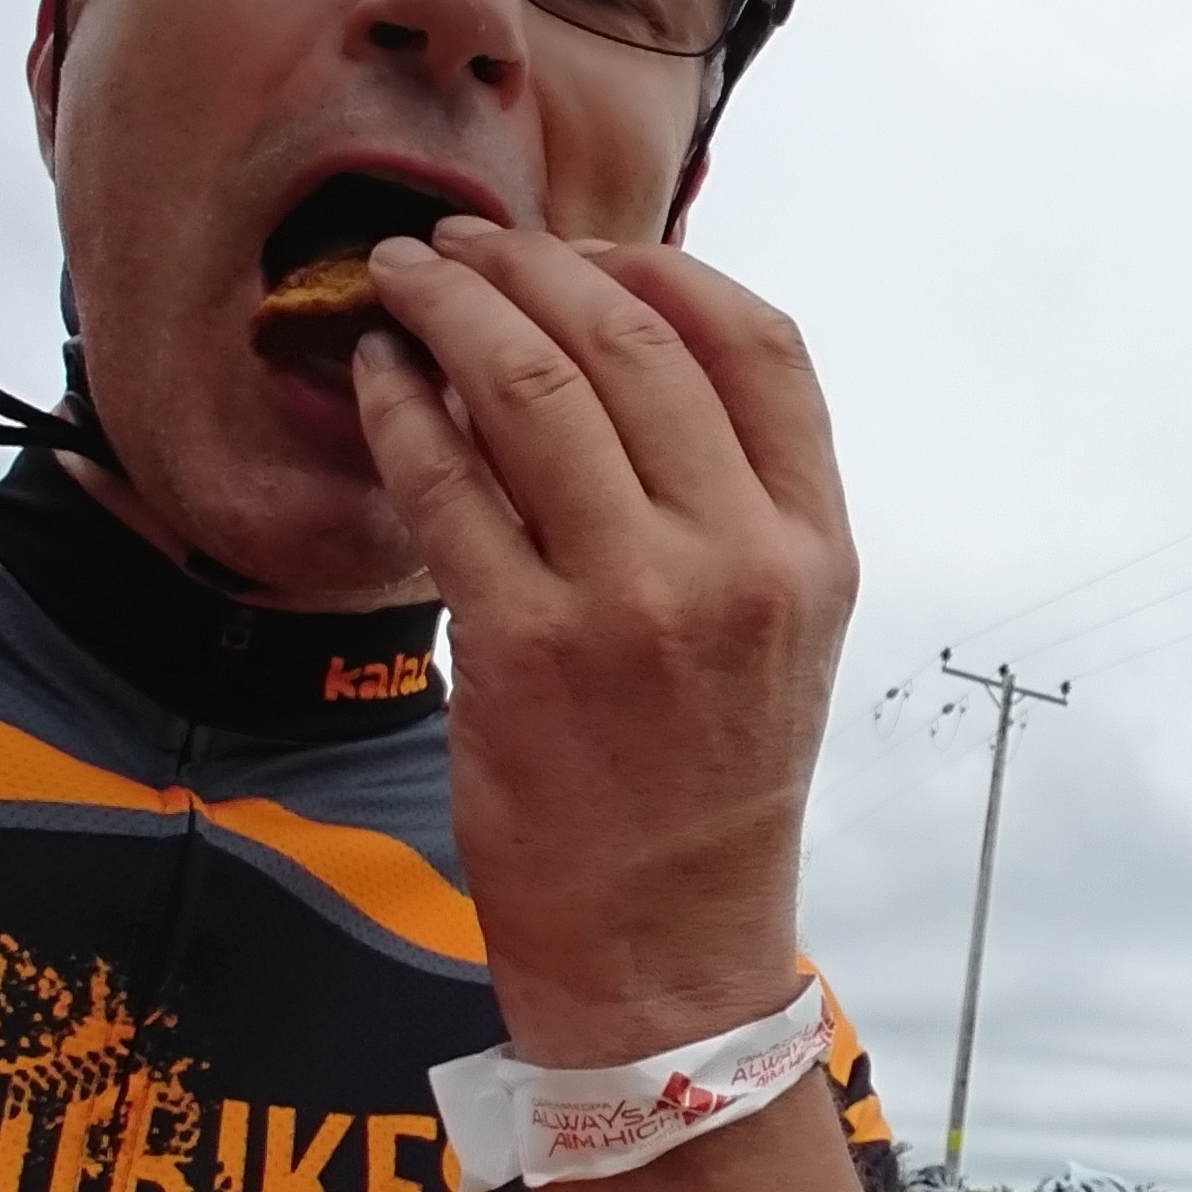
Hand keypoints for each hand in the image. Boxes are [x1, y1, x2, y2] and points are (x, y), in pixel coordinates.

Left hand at [351, 217, 854, 1063]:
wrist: (666, 947)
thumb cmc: (704, 783)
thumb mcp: (777, 632)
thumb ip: (733, 498)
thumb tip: (608, 343)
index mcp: (813, 547)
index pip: (760, 343)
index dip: (661, 267)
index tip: (585, 252)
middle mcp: (739, 563)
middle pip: (632, 340)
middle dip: (530, 263)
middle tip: (461, 244)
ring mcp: (634, 604)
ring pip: (532, 387)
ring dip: (452, 310)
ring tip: (405, 285)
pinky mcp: (525, 650)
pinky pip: (447, 484)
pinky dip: (402, 411)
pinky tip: (378, 385)